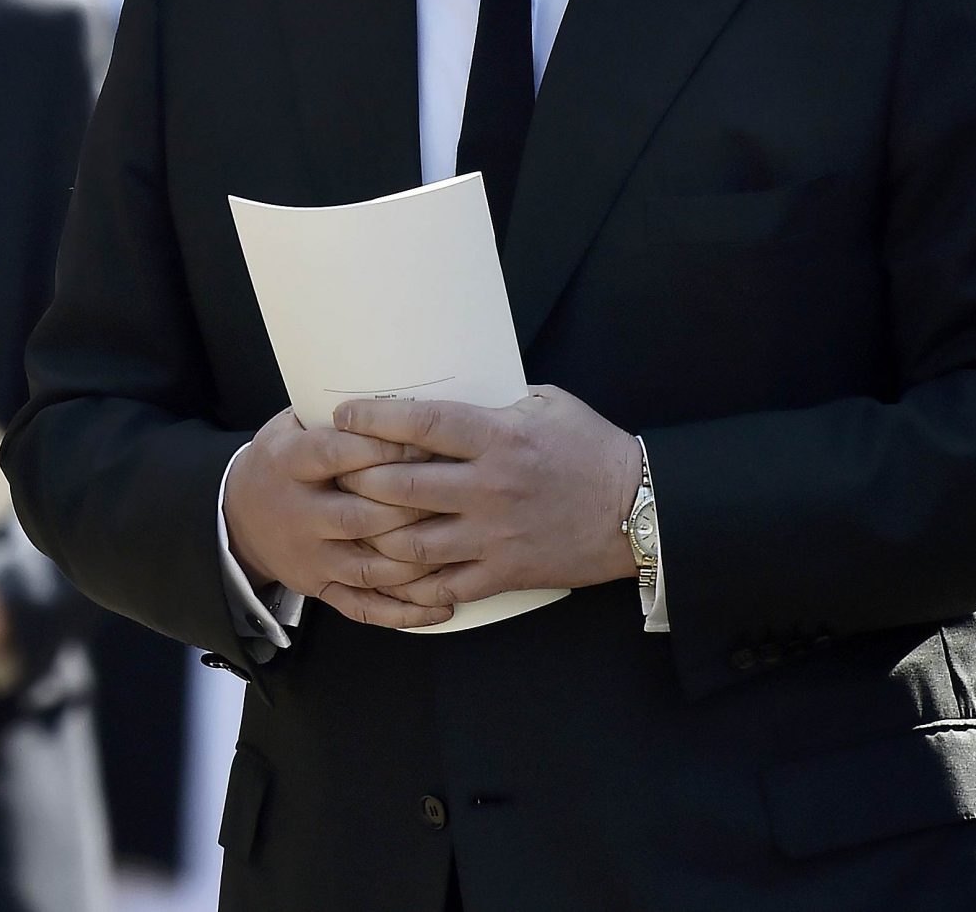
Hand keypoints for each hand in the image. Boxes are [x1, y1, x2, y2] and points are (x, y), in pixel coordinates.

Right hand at [221, 409, 448, 628]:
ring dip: (415, 563)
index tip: (426, 440)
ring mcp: (311, 557)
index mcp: (289, 463)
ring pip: (367, 568)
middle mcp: (299, 514)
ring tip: (457, 551)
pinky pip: (364, 607)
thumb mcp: (289, 426)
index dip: (382, 448)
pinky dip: (404, 612)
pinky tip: (442, 607)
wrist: (238, 517)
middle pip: (358, 516)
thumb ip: (331, 414)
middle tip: (454, 497)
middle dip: (408, 508)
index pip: (336, 455)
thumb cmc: (280, 461)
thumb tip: (392, 392)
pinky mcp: (320, 587)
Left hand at [333, 387, 643, 607]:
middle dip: (358, 480)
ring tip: (351, 524)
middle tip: (335, 474)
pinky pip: (446, 586)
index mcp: (498, 438)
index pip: (421, 424)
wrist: (640, 509)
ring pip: (414, 543)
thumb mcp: (547, 403)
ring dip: (375, 535)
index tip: (343, 414)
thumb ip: (497, 399)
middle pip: (403, 487)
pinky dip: (413, 585)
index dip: (374, 418)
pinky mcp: (506, 572)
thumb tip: (453, 389)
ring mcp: (495, 534)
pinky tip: (388, 576)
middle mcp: (490, 487)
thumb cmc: (592, 448)